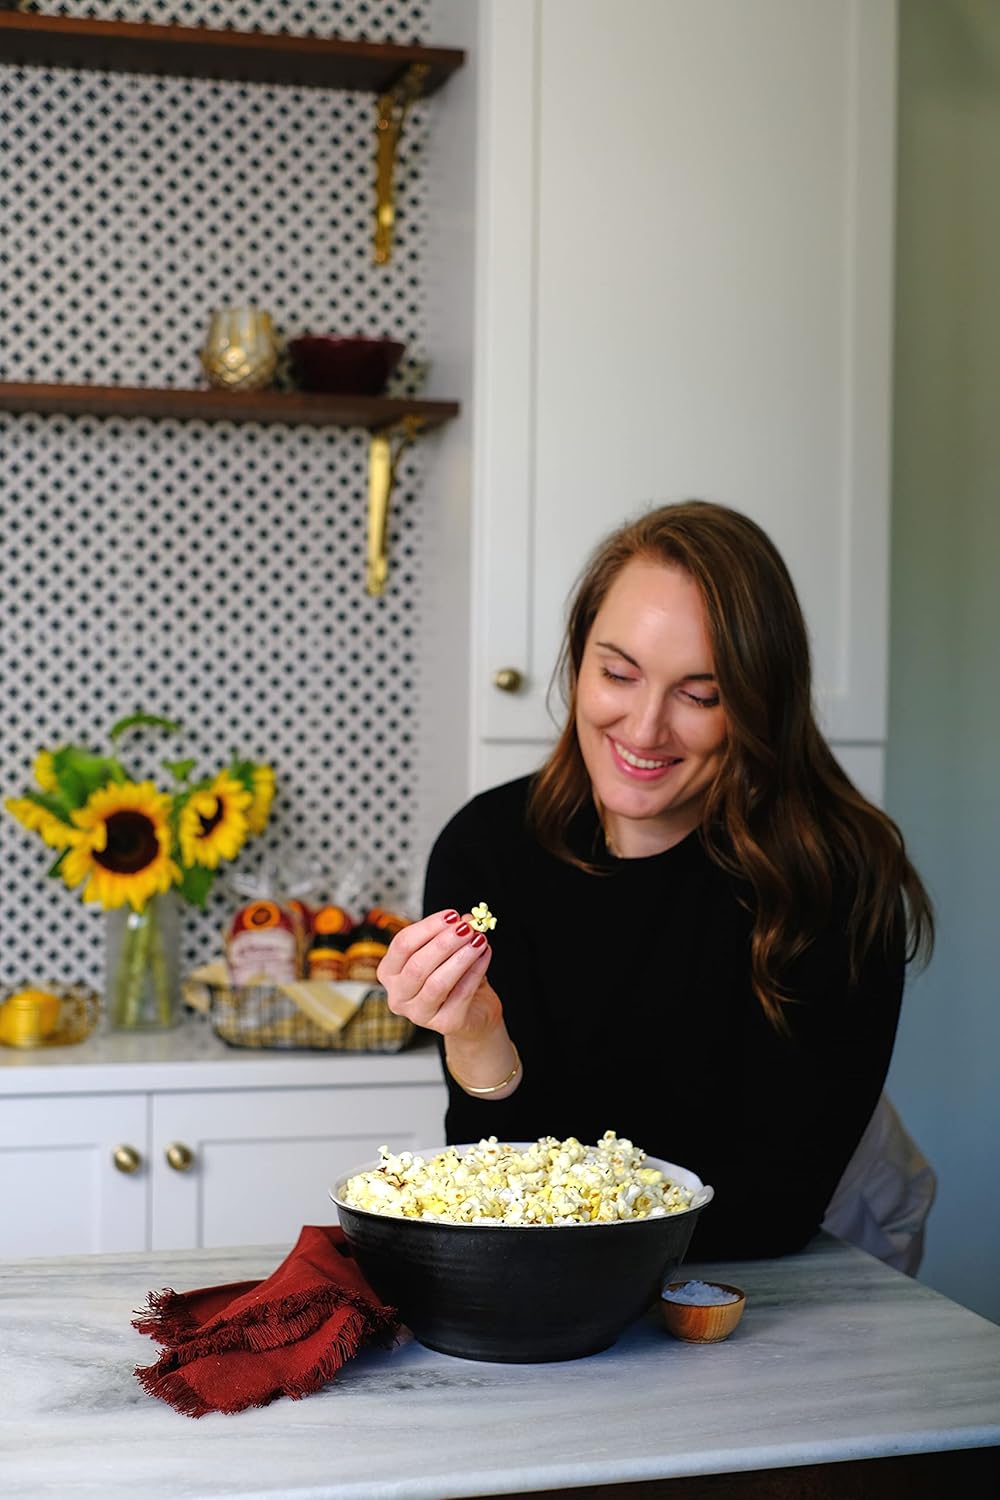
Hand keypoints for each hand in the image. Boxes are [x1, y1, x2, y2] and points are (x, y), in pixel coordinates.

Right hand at [376, 909, 501, 1042]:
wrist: (474, 1011)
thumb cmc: (454, 978)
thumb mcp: (449, 951)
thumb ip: (453, 934)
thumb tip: (465, 919)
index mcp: (390, 972)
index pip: (402, 945)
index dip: (427, 928)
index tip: (451, 915)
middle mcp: (398, 996)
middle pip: (417, 965)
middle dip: (444, 943)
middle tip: (467, 927)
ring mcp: (419, 1014)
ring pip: (438, 982)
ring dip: (461, 957)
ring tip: (479, 940)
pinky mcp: (445, 1024)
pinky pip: (461, 994)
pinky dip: (475, 971)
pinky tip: (485, 954)